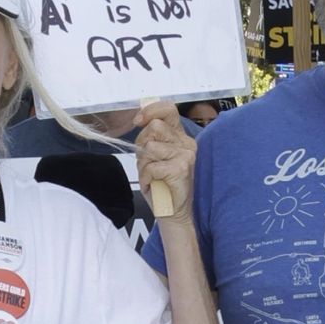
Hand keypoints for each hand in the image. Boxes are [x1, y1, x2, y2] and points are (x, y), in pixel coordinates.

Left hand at [134, 101, 196, 222]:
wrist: (173, 213)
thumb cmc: (162, 187)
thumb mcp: (154, 157)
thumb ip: (150, 139)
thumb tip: (139, 119)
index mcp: (180, 138)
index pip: (168, 110)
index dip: (150, 111)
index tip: (138, 120)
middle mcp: (186, 144)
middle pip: (154, 127)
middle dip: (143, 144)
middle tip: (147, 162)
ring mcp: (185, 156)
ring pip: (150, 147)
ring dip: (144, 164)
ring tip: (152, 176)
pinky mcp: (180, 169)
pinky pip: (151, 167)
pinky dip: (146, 178)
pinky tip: (154, 184)